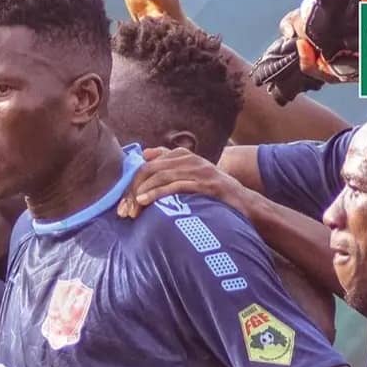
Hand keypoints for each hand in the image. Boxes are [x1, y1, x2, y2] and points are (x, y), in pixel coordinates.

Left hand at [117, 147, 249, 219]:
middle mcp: (189, 159)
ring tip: (131, 210)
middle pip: (149, 170)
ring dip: (141, 194)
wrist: (243, 203)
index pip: (147, 164)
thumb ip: (168, 163)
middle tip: (124, 211)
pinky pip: (175, 185)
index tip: (123, 203)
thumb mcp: (189, 174)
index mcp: (182, 155)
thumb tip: (145, 155)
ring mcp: (198, 170)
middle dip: (132, 190)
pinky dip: (157, 193)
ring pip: (159, 177)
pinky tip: (145, 201)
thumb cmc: (212, 192)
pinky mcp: (205, 184)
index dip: (131, 183)